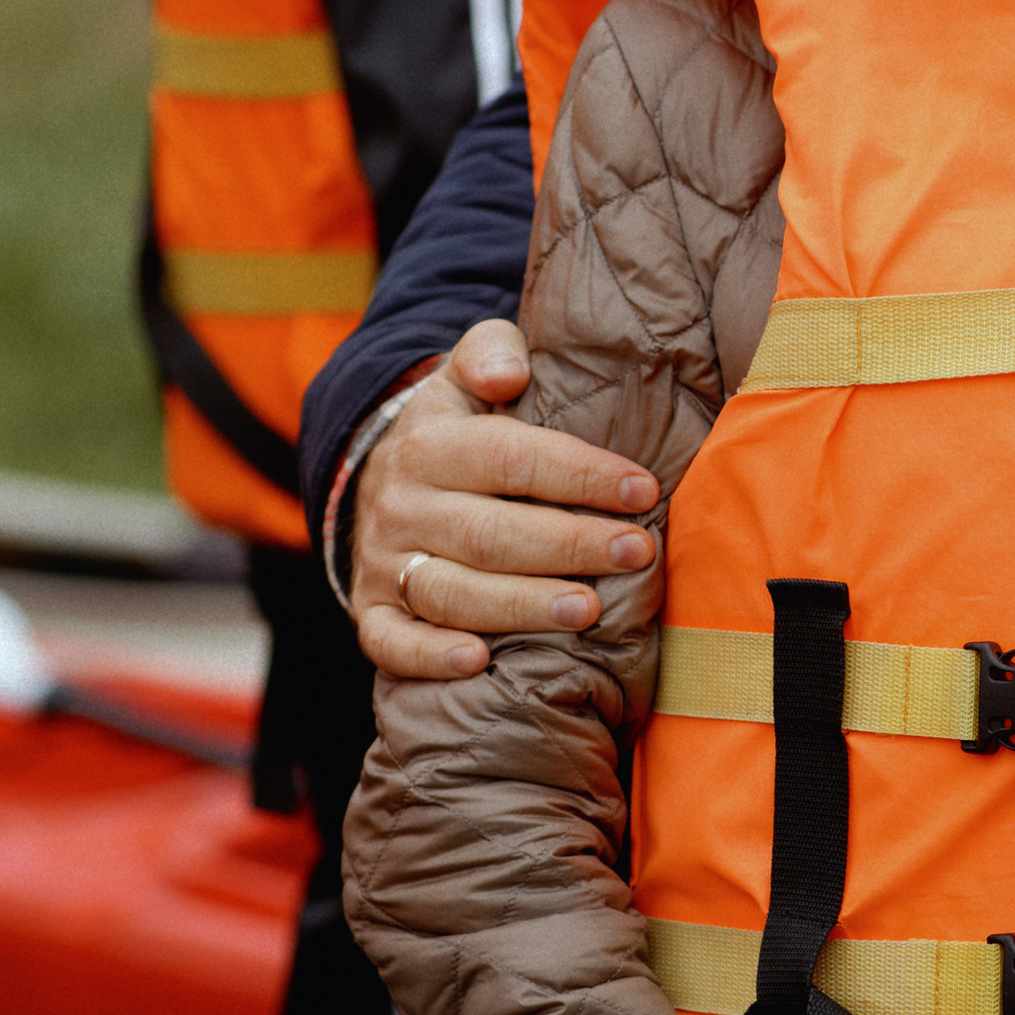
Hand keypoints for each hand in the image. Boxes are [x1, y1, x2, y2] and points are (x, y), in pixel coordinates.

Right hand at [352, 319, 659, 681]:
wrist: (379, 481)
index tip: (642, 489)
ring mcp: (382, 564)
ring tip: (586, 611)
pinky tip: (478, 662)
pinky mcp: (372, 613)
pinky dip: (429, 656)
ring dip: (520, 605)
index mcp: (429, 444)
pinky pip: (390, 643)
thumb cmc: (457, 432)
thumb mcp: (464, 375)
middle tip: (635, 552)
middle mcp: (401, 505)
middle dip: (569, 544)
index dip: (579, 474)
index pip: (510, 458)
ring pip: (450, 591)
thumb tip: (510, 372)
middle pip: (489, 532)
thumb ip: (491, 351)